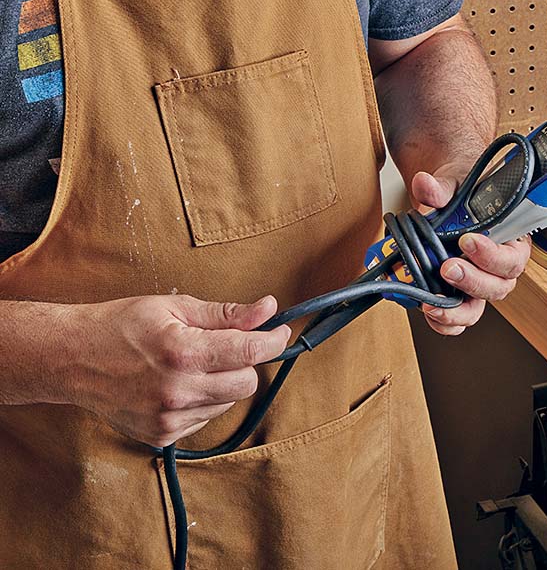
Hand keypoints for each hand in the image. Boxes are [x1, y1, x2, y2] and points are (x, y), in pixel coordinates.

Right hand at [63, 294, 289, 446]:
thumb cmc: (121, 325)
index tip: (280, 331)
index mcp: (182, 352)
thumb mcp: (174, 306)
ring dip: (222, 382)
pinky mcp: (161, 434)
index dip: (273, 340)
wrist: (71, 358)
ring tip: (191, 364)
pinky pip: (206, 418)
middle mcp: (177, 390)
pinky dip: (203, 400)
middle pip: (246, 382)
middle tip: (226, 345)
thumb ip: (226, 313)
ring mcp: (168, 417)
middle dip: (245, 362)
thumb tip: (268, 309)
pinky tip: (177, 384)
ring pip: (228, 401)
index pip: (250, 352)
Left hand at [411, 165, 531, 335]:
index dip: (492, 255)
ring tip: (432, 302)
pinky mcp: (456, 296)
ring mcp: (476, 285)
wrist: (446, 199)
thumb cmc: (463, 194)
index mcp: (510, 241)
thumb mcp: (455, 183)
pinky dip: (442, 322)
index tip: (467, 241)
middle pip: (498, 287)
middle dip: (471, 281)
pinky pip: (456, 320)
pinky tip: (427, 311)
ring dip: (455, 310)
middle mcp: (497, 268)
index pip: (513, 257)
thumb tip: (426, 184)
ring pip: (477, 309)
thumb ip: (442, 187)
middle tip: (447, 268)